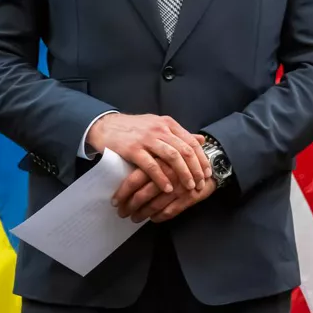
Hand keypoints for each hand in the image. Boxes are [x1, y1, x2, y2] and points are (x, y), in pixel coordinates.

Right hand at [93, 113, 211, 203]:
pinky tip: (168, 188)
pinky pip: (151, 166)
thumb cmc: (135, 128)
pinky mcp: (132, 149)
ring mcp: (146, 139)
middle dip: (196, 169)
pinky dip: (162, 178)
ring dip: (183, 174)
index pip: (192, 142)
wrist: (105, 125)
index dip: (202, 159)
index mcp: (168, 124)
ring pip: (172, 157)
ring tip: (189, 187)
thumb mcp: (159, 125)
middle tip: (201, 183)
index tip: (208, 173)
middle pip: (185, 150)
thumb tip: (202, 140)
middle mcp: (160, 129)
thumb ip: (179, 134)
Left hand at [119, 167, 217, 222]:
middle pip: (142, 195)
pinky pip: (170, 211)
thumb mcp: (167, 154)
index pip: (134, 179)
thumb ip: (148, 160)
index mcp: (159, 161)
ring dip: (142, 214)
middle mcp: (168, 174)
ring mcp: (179, 187)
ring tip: (134, 218)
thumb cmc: (185, 159)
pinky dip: (159, 217)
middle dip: (129, 207)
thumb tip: (121, 166)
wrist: (214, 163)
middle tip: (122, 213)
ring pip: (155, 206)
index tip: (114, 201)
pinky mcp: (189, 197)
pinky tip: (153, 219)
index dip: (122, 193)